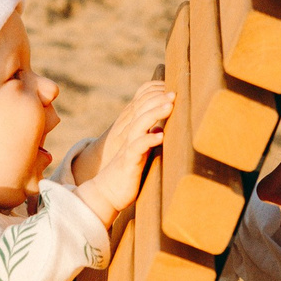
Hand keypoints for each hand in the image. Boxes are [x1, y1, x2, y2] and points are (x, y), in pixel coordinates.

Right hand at [77, 79, 172, 223]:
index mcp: (133, 131)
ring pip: (140, 124)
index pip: (141, 104)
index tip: (171, 87)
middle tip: (174, 92)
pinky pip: (137, 148)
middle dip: (157, 99)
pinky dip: (149, 140)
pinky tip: (161, 135)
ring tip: (169, 105)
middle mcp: (129, 135)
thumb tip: (160, 130)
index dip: (154, 94)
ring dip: (155, 113)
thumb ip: (147, 139)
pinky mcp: (128, 162)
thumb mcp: (139, 152)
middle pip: (141, 109)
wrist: (106, 193)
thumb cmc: (127, 173)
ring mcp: (128, 147)